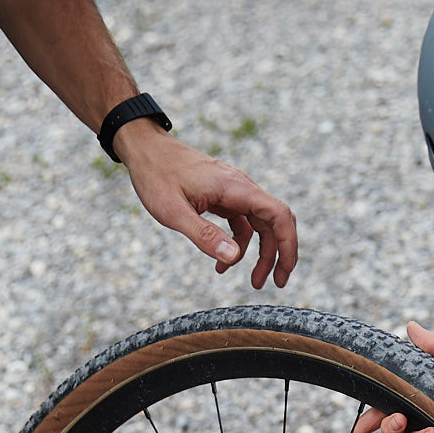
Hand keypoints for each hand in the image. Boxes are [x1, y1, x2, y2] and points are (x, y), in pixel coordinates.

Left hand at [117, 125, 298, 287]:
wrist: (145, 149)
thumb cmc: (156, 175)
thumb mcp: (174, 211)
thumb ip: (204, 235)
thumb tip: (233, 257)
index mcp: (235, 188)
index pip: (278, 215)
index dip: (288, 245)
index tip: (283, 273)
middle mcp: (241, 187)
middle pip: (275, 222)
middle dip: (279, 254)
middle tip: (274, 283)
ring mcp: (234, 191)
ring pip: (260, 224)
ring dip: (260, 253)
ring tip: (252, 280)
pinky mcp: (224, 196)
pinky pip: (242, 222)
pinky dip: (238, 243)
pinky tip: (222, 262)